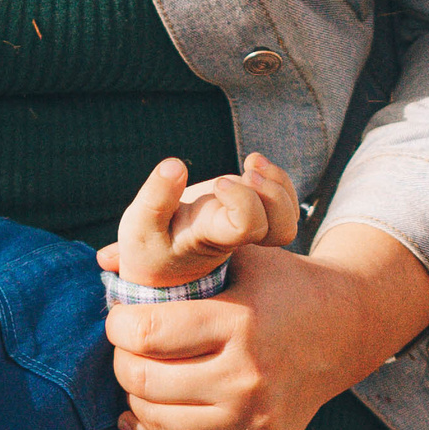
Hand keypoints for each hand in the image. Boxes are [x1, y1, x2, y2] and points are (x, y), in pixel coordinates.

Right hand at [101, 150, 298, 288]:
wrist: (158, 265)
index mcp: (213, 238)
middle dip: (271, 192)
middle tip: (247, 170)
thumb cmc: (149, 246)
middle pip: (281, 228)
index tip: (219, 186)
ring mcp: (248, 227)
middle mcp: (237, 237)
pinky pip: (284, 204)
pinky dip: (277, 179)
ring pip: (288, 219)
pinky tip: (253, 166)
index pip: (247, 226)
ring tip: (251, 163)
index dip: (243, 200)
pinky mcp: (252, 215)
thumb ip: (155, 198)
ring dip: (278, 182)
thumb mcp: (140, 226)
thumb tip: (175, 166)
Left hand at [105, 220, 428, 429]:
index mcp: (242, 323)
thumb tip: (105, 259)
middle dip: (122, 363)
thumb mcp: (239, 256)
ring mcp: (255, 423)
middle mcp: (248, 380)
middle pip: (147, 382)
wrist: (344, 330)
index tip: (119, 319)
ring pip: (159, 424)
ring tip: (136, 377)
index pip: (148, 334)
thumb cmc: (281, 287)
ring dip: (134, 400)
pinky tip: (137, 419)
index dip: (119, 326)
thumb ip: (180, 258)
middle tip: (123, 350)